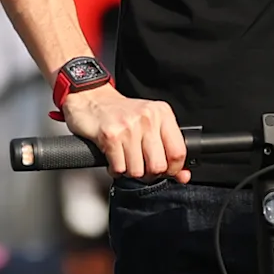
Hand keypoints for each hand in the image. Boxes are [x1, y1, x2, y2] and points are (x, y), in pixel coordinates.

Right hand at [62, 83, 188, 181]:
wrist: (90, 98)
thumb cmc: (120, 112)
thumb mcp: (149, 124)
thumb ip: (168, 149)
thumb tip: (183, 175)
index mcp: (162, 114)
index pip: (178, 152)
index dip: (173, 169)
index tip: (165, 171)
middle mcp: (147, 118)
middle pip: (158, 165)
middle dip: (149, 174)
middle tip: (141, 167)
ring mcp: (129, 126)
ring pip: (138, 170)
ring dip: (130, 172)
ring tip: (125, 160)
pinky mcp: (110, 135)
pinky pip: (119, 168)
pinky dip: (115, 170)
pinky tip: (114, 159)